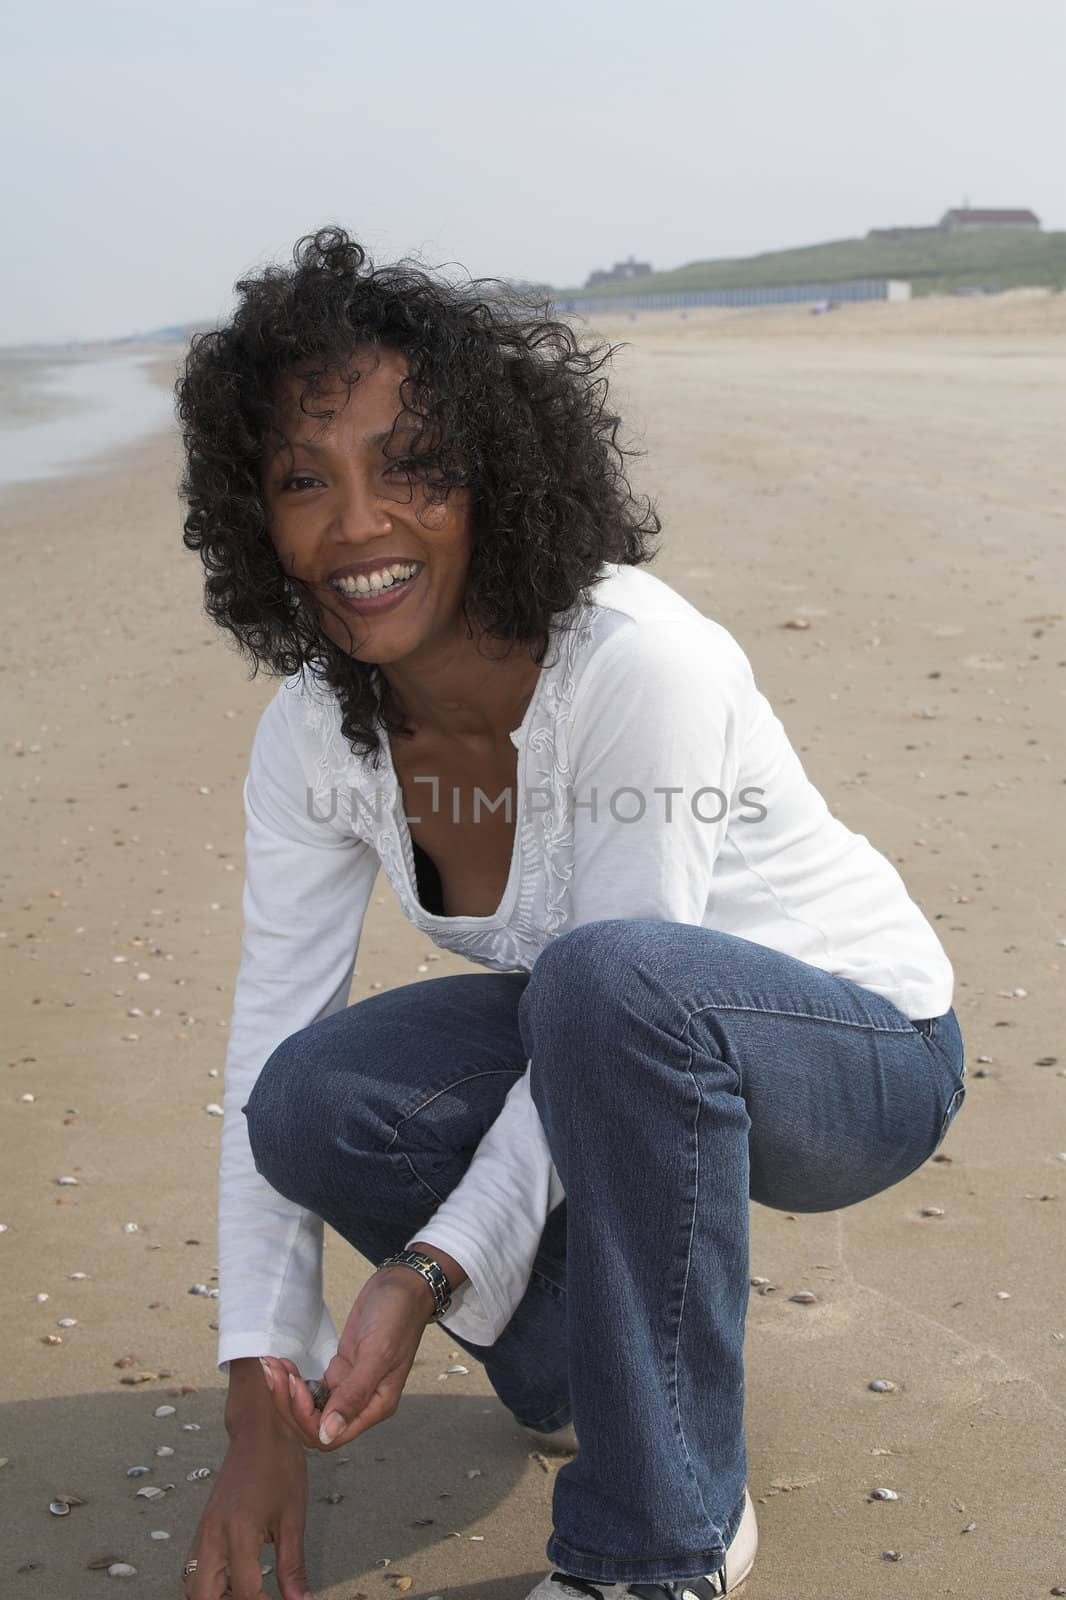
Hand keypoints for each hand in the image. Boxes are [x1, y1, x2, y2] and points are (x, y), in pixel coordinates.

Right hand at [181, 1419, 309, 1599]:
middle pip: (203, 1595)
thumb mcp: (293, 1517)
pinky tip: (233, 1580)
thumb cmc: (279, 1465)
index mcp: (238, 1531)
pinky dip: (208, 1583)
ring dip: (215, 1596)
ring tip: (246, 1595)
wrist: (259, 1429)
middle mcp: (212, 1534)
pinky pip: (194, 1566)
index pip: (245, 1591)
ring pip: (192, 1584)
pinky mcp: (203, 1526)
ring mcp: (203, 1530)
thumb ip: (293, 1566)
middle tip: (259, 1599)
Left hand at [258, 1267, 434, 1453]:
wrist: (400, 1285)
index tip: (296, 1385)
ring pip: (310, 1408)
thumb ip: (355, 1394)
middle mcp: (361, 1403)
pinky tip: (283, 1364)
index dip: (307, 1417)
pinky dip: (294, 1379)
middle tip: (277, 1373)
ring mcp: (348, 1387)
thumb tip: (329, 1433)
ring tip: (274, 1365)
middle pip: (315, 1425)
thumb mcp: (378, 1353)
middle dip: (290, 1404)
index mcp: (375, 1406)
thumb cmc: (397, 1316)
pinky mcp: (339, 1371)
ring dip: (287, 1392)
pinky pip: (311, 1388)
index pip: (332, 1435)